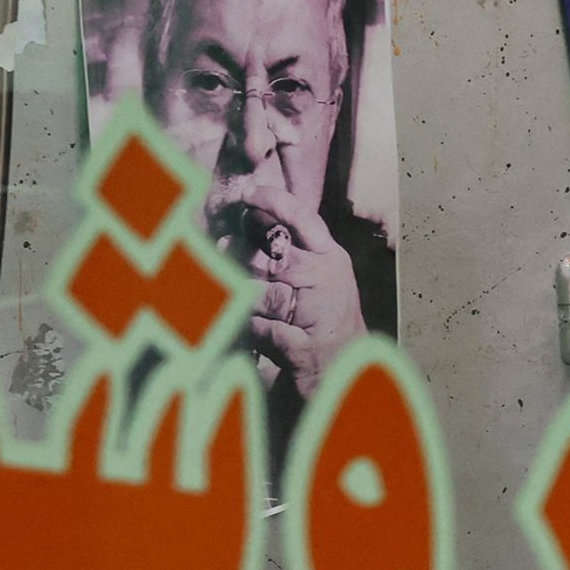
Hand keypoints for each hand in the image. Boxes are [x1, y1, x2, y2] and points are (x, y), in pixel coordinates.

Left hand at [216, 188, 364, 398]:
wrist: (348, 377)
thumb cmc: (324, 327)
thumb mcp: (314, 284)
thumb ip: (285, 258)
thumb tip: (239, 231)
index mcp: (331, 259)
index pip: (304, 219)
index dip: (275, 202)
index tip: (248, 193)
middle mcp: (328, 280)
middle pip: (275, 257)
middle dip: (242, 254)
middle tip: (221, 248)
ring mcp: (319, 314)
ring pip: (263, 295)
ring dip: (242, 299)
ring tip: (229, 298)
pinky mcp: (304, 346)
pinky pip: (261, 330)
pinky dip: (250, 333)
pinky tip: (251, 334)